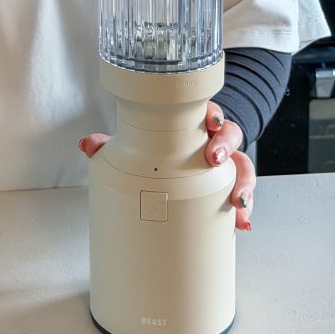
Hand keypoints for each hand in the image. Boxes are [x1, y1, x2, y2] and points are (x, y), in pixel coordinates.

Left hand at [78, 101, 254, 231]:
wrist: (189, 150)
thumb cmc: (166, 143)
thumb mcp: (142, 141)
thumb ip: (115, 143)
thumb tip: (87, 145)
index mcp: (194, 122)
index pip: (207, 110)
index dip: (210, 114)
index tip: (208, 123)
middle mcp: (215, 139)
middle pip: (230, 133)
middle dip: (225, 145)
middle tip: (213, 159)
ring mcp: (228, 161)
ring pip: (244, 165)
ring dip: (243, 183)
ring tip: (237, 202)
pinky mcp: (232, 183)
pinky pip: (245, 192)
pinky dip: (246, 208)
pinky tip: (242, 222)